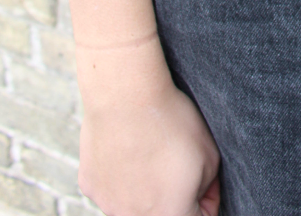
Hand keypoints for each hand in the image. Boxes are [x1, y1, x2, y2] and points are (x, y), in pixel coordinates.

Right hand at [77, 39, 220, 215]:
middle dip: (174, 194)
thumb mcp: (210, 154)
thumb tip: (200, 196)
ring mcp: (108, 204)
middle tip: (177, 162)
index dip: (207, 200)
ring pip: (134, 204)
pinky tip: (128, 149)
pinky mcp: (90, 186)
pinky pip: (111, 189)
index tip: (207, 182)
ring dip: (146, 188)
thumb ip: (208, 187)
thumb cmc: (169, 121)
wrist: (126, 95)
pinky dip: (121, 176)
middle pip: (163, 213)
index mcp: (169, 215)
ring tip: (150, 151)